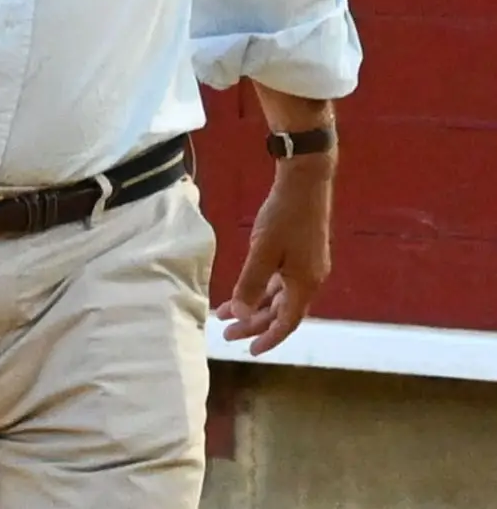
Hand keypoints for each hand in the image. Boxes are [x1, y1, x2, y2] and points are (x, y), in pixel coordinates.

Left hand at [215, 156, 334, 354]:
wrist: (305, 184)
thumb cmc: (284, 217)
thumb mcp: (262, 252)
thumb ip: (250, 283)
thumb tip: (240, 314)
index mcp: (305, 284)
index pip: (287, 323)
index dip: (269, 338)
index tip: (250, 351)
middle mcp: (310, 280)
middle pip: (281, 312)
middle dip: (254, 324)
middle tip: (226, 333)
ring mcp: (307, 267)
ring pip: (279, 297)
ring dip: (254, 306)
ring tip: (225, 314)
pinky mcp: (301, 255)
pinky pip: (281, 282)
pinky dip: (262, 290)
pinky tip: (244, 290)